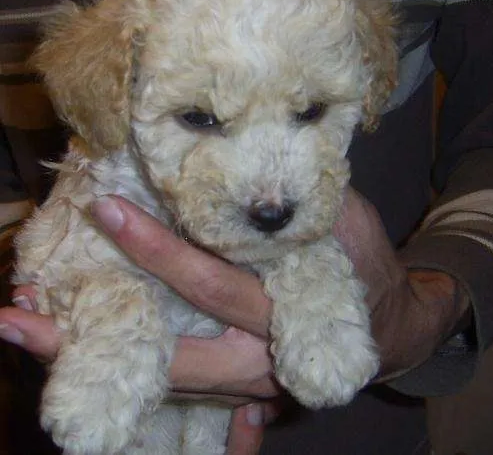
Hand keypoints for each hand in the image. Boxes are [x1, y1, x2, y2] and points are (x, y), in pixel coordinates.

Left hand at [0, 188, 470, 451]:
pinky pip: (172, 381)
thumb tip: (255, 172)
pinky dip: (126, 366)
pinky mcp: (232, 386)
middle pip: (168, 354)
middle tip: (20, 312)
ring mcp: (241, 384)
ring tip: (26, 333)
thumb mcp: (351, 229)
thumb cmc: (368, 270)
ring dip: (94, 362)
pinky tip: (76, 346)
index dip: (159, 248)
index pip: (210, 280)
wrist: (389, 329)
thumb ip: (303, 206)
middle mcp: (256, 361)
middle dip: (92, 337)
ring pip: (161, 380)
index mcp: (286, 312)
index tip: (108, 210)